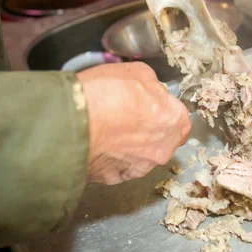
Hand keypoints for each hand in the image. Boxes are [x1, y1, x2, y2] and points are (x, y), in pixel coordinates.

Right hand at [77, 62, 190, 184]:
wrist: (72, 121)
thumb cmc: (107, 94)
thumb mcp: (139, 72)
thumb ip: (153, 86)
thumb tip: (152, 92)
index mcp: (175, 122)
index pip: (178, 119)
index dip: (163, 110)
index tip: (149, 105)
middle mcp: (163, 150)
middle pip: (162, 140)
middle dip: (149, 130)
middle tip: (127, 116)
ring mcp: (140, 168)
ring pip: (141, 156)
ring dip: (130, 146)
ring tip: (108, 129)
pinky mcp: (115, 179)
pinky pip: (118, 167)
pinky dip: (111, 158)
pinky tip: (99, 142)